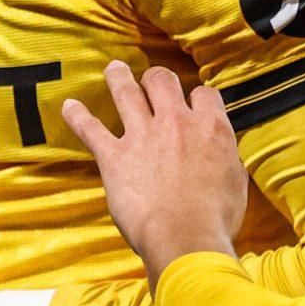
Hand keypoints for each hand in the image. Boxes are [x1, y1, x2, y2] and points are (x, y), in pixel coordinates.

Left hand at [62, 63, 247, 283]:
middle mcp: (175, 122)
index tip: (192, 103)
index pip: (204, 94)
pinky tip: (68, 106)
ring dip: (118, 77)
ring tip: (114, 69)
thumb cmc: (216, 217)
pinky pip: (90, 128)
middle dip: (156, 79)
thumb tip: (223, 152)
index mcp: (210, 128)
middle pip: (162, 81)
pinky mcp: (114, 156)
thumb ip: (226, 158)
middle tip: (151, 82)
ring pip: (126, 92)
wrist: (185, 236)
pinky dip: (77, 116)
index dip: (197, 98)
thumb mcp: (235, 182)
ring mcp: (142, 136)